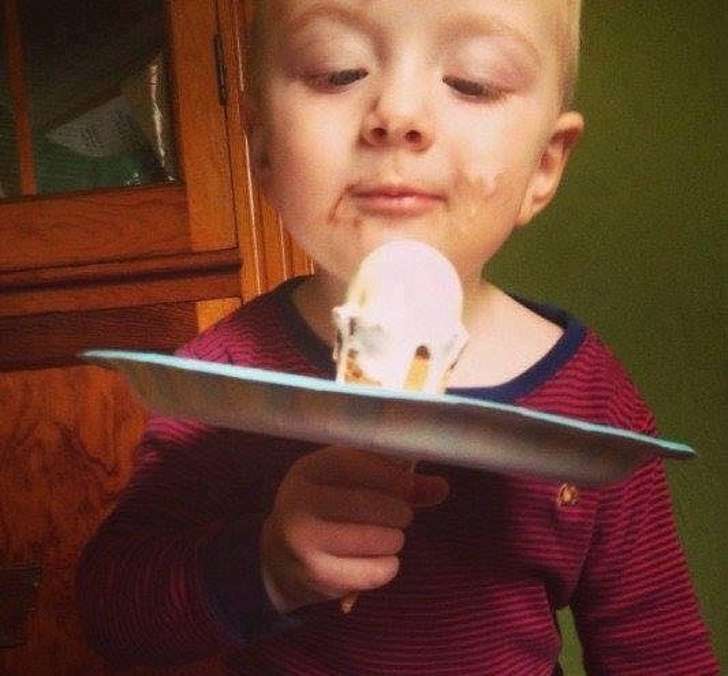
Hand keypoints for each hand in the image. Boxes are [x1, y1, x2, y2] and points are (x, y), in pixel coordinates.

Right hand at [260, 446, 448, 613]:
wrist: (280, 557)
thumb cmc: (326, 508)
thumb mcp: (349, 483)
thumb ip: (394, 481)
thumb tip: (440, 487)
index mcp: (308, 471)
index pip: (351, 464)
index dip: (389, 475)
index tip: (410, 485)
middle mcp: (299, 504)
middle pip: (367, 504)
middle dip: (398, 511)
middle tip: (401, 515)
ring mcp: (304, 543)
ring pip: (375, 539)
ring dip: (394, 539)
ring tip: (389, 537)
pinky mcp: (317, 577)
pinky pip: (373, 572)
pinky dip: (388, 566)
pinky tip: (380, 559)